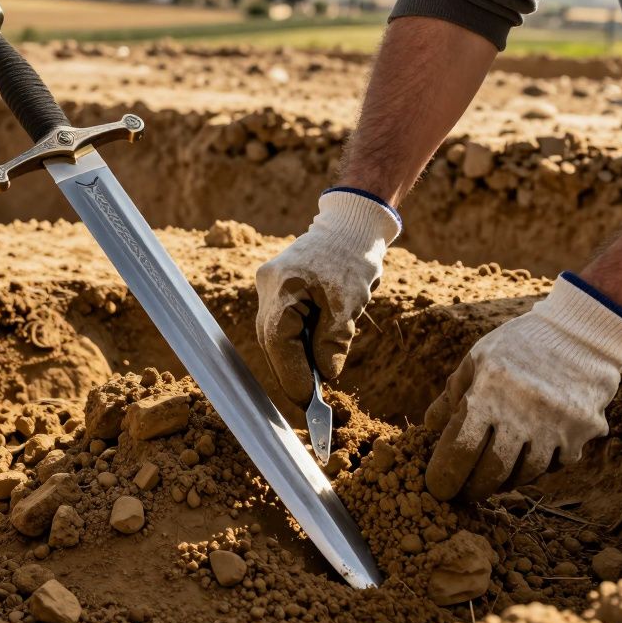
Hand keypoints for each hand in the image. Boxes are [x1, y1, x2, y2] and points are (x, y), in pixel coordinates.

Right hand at [255, 189, 400, 403]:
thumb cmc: (353, 256)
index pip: (278, 339)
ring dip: (292, 359)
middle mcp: (268, 285)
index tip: (306, 398)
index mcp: (283, 285)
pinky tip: (310, 358)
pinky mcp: (278, 288)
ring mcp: (270, 286)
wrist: (351, 223)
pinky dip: (294, 343)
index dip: (291, 372)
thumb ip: (333, 339)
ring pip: (273, 333)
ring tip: (311, 384)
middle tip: (307, 400)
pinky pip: (281, 322)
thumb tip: (325, 373)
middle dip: (289, 371)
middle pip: (270, 339)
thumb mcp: (350, 302)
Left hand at [424, 274, 621, 501]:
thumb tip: (429, 427)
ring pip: (525, 473)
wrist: (581, 331)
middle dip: (473, 488)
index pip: (459, 449)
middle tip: (464, 492)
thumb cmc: (520, 344)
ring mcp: (555, 424)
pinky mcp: (582, 431)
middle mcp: (521, 413)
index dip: (445, 475)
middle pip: (491, 471)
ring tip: (494, 477)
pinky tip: (528, 457)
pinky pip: (556, 464)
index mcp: (488, 393)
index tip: (437, 489)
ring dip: (506, 480)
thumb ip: (453, 394)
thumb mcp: (479, 359)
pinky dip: (539, 467)